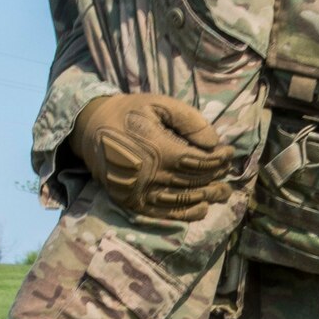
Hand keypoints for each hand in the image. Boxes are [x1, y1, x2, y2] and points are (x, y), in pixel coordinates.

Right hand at [72, 94, 231, 219]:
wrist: (90, 129)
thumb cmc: (129, 113)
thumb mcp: (159, 104)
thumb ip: (189, 120)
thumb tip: (214, 142)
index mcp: (159, 149)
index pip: (200, 162)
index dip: (219, 159)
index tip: (229, 153)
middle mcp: (151, 175)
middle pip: (195, 182)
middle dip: (216, 178)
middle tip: (228, 174)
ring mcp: (141, 192)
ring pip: (184, 199)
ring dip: (207, 197)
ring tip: (223, 192)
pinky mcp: (133, 202)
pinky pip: (165, 213)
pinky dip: (187, 213)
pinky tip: (202, 208)